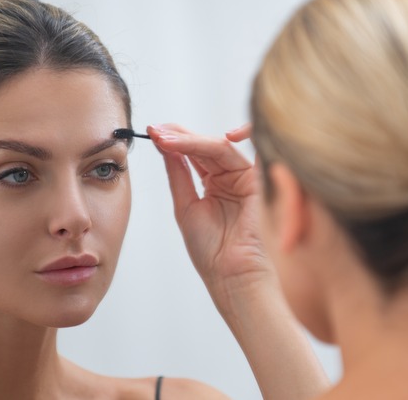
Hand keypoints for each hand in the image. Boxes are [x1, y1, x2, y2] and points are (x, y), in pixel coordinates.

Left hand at [148, 123, 268, 294]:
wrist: (231, 276)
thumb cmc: (211, 250)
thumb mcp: (186, 206)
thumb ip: (178, 174)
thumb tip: (164, 145)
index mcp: (215, 182)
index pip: (194, 153)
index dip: (173, 141)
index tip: (151, 133)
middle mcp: (230, 176)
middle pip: (204, 145)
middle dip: (178, 135)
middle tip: (156, 131)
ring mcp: (244, 176)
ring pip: (217, 146)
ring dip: (189, 140)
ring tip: (165, 139)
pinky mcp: (256, 180)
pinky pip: (236, 152)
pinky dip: (218, 141)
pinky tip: (194, 140)